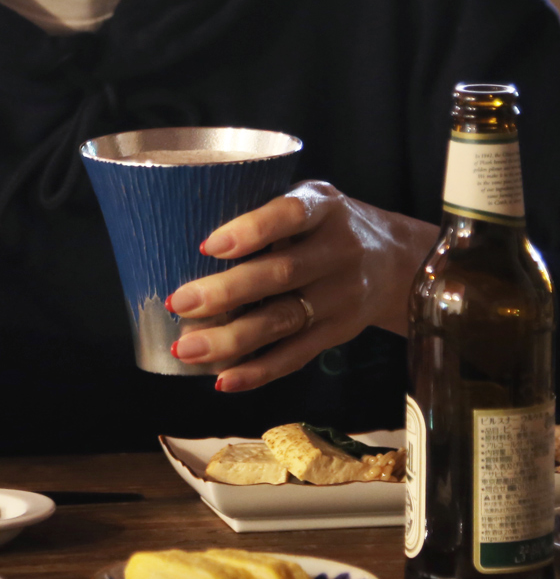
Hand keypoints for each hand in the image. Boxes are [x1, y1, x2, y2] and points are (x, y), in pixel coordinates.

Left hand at [165, 181, 438, 391]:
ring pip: (283, 321)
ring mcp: (340, 298)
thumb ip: (267, 213)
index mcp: (324, 209)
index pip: (290, 215)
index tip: (208, 246)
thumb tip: (186, 240)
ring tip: (186, 348)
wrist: (398, 263)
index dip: (251, 231)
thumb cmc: (329, 225)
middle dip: (226, 292)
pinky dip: (258, 370)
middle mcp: (338, 252)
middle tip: (180, 303)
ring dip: (232, 339)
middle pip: (281, 275)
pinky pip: (296, 355)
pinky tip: (223, 379)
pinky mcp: (336, 333)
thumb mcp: (311, 199)